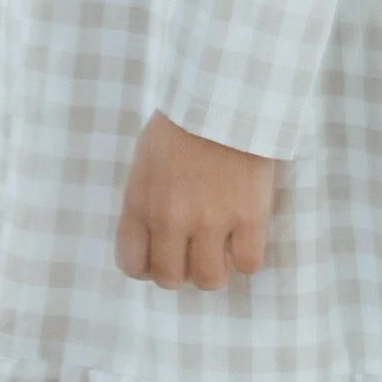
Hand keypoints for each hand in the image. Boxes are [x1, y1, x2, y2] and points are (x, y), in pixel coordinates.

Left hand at [115, 112, 274, 290]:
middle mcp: (171, 220)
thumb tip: (152, 239)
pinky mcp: (249, 219)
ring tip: (220, 249)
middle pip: (170, 278)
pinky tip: (244, 239)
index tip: (159, 257)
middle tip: (192, 253)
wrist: (224, 101)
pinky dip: (247, 257)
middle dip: (180, 272)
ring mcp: (211, 222)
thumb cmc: (181, 126)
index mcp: (140, 204)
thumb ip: (144, 203)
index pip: (132, 264)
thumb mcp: (144, 164)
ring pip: (209, 280)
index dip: (147, 267)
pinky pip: (249, 265)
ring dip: (214, 270)